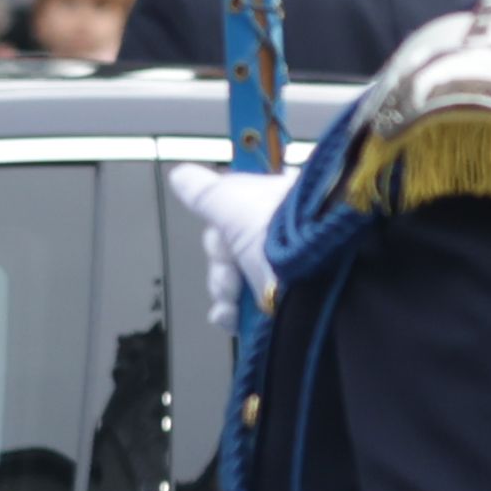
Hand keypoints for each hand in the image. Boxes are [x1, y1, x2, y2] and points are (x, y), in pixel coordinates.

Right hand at [169, 163, 287, 315]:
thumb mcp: (231, 201)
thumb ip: (203, 191)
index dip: (219, 223)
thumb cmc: (276, 233)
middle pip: (228, 248)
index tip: (222, 230)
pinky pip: (244, 306)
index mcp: (277, 202)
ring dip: (224, 289)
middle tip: (231, 263)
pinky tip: (230, 314)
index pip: (232, 210)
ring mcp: (281, 269)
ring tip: (234, 295)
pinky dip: (231, 312)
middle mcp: (280, 235)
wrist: (311, 280)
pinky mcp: (279, 301)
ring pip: (232, 279)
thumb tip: (180, 175)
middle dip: (222, 263)